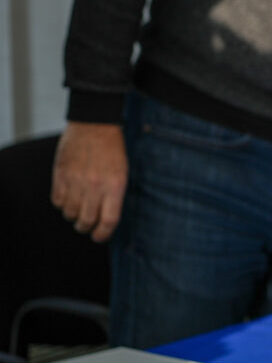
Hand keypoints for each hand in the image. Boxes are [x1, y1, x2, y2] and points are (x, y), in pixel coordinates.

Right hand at [51, 122, 128, 241]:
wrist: (94, 125)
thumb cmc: (112, 150)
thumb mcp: (123, 173)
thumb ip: (115, 196)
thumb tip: (106, 219)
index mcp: (115, 186)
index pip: (108, 221)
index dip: (103, 234)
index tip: (99, 236)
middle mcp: (94, 186)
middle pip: (86, 221)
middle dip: (86, 228)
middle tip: (86, 226)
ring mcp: (75, 181)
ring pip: (69, 213)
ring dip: (73, 215)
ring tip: (77, 208)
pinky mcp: (60, 175)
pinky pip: (57, 201)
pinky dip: (61, 204)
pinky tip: (68, 197)